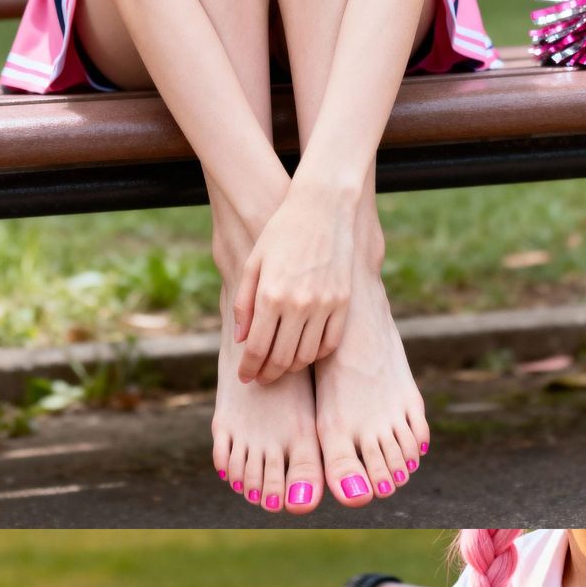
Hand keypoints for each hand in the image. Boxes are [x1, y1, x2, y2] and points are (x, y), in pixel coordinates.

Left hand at [232, 184, 354, 382]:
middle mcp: (298, 304)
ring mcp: (325, 305)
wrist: (323, 208)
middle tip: (261, 378)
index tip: (244, 377)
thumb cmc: (281, 232)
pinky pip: (330, 343)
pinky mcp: (343, 303)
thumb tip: (242, 339)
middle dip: (268, 374)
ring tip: (281, 368)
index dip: (249, 368)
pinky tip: (304, 353)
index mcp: (271, 294)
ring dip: (291, 368)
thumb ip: (244, 302)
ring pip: (306, 355)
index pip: (257, 347)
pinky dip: (316, 354)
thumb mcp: (253, 263)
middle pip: (281, 358)